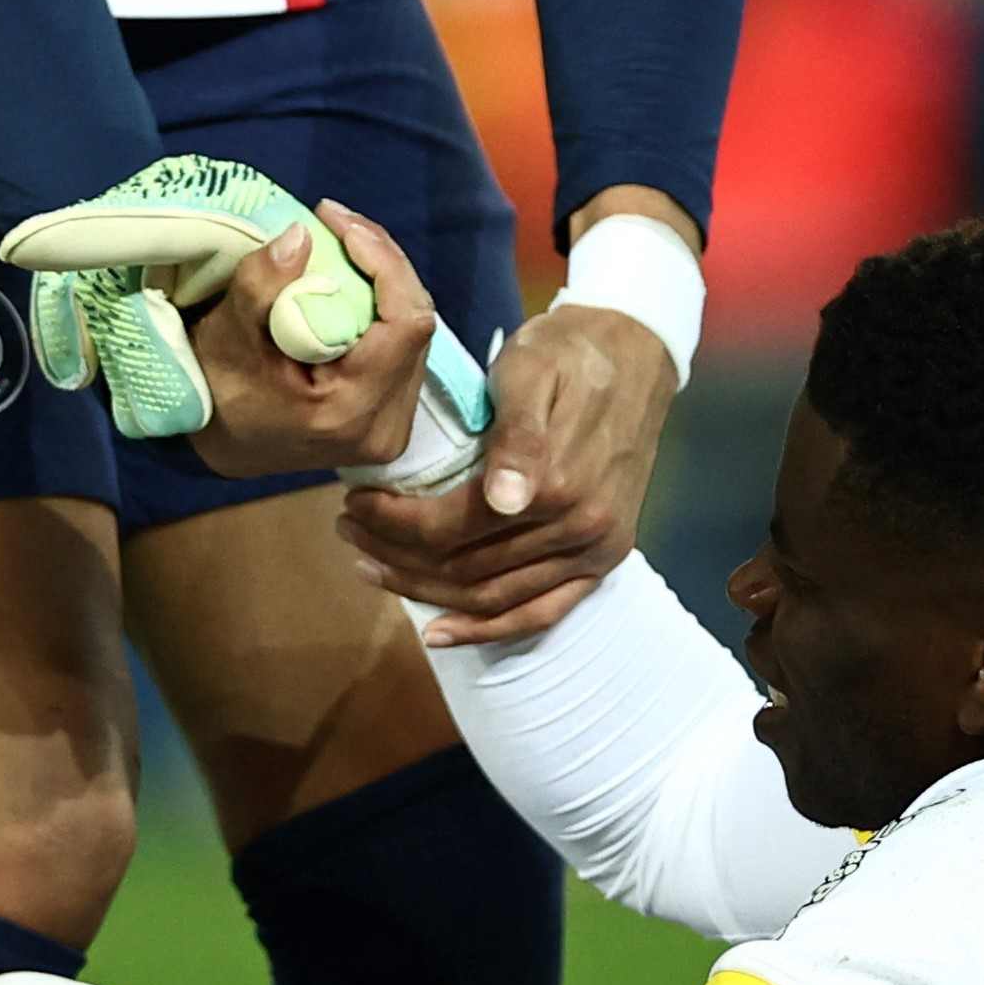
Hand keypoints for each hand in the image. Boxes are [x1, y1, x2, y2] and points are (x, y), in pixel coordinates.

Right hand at [4, 155, 389, 441]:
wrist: (224, 445)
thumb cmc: (220, 391)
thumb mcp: (227, 335)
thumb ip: (262, 285)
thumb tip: (301, 234)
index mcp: (352, 412)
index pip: (406, 323)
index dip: (384, 262)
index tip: (339, 223)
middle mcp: (385, 427)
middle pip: (417, 324)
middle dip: (383, 264)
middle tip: (339, 224)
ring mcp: (394, 428)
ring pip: (416, 333)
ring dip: (386, 282)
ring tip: (344, 244)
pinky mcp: (393, 419)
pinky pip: (404, 348)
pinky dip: (383, 308)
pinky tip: (353, 282)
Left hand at [349, 295, 673, 648]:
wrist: (633, 351)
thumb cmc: (567, 353)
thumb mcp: (530, 371)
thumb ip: (517, 437)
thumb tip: (504, 502)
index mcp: (556, 483)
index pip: (450, 528)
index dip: (393, 524)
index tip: (355, 502)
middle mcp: (580, 529)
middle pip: (465, 568)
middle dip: (397, 556)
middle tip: (350, 531)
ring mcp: (595, 551)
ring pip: (492, 597)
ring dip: (427, 592)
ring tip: (373, 568)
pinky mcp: (604, 561)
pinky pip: (542, 613)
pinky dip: (487, 629)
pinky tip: (439, 633)